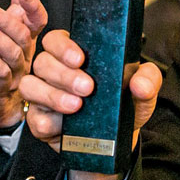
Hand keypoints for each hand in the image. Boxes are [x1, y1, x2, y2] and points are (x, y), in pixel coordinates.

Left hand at [0, 0, 47, 130]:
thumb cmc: (2, 73)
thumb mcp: (6, 37)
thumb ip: (16, 11)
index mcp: (26, 44)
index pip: (36, 22)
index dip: (32, 7)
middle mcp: (26, 59)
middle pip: (23, 36)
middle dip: (8, 21)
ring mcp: (17, 76)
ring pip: (13, 55)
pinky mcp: (4, 92)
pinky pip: (1, 74)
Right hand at [18, 28, 161, 179]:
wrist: (119, 139)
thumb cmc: (124, 105)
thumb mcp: (142, 89)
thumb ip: (148, 80)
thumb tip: (140, 84)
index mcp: (73, 55)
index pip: (55, 40)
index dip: (62, 47)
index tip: (80, 59)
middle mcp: (53, 72)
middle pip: (42, 62)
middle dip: (63, 74)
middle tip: (87, 87)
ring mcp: (43, 96)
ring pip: (31, 87)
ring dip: (52, 95)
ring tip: (76, 106)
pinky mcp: (40, 121)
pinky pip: (35, 120)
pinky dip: (49, 122)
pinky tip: (64, 126)